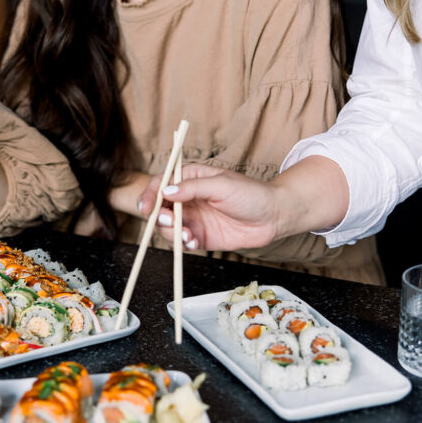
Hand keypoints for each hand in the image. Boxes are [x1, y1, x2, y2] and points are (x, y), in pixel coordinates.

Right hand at [136, 164, 281, 250]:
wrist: (274, 217)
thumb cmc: (251, 194)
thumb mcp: (221, 185)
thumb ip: (193, 188)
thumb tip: (166, 191)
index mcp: (190, 178)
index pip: (161, 184)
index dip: (150, 195)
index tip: (147, 207)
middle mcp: (188, 198)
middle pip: (160, 208)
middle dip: (161, 216)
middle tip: (172, 221)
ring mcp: (194, 218)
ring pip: (169, 227)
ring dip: (172, 233)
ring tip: (188, 235)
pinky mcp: (201, 236)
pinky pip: (183, 242)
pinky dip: (183, 244)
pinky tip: (194, 242)